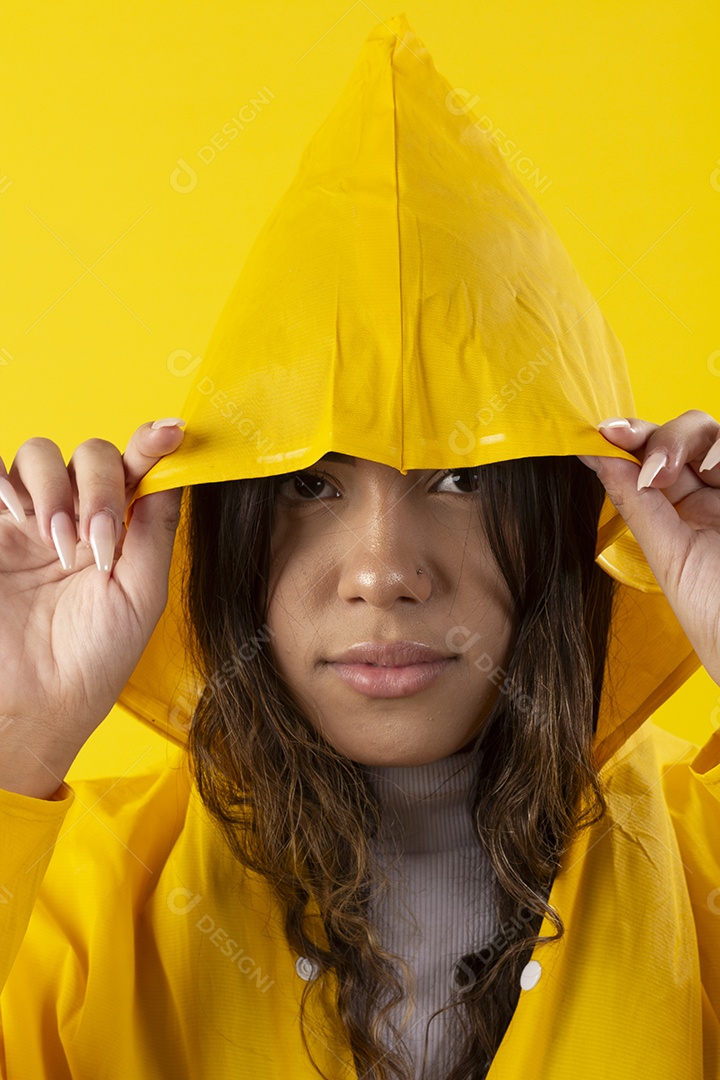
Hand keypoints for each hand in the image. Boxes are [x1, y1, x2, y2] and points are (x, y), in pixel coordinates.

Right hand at [0, 419, 185, 796]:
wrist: (34, 702)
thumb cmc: (94, 659)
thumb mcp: (142, 594)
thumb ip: (155, 529)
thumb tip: (176, 468)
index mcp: (121, 532)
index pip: (137, 470)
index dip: (152, 443)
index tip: (169, 432)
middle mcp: (77, 518)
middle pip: (90, 455)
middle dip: (98, 486)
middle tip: (95, 540)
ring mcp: (30, 521)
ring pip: (41, 455)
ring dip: (55, 489)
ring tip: (58, 543)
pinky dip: (4, 479)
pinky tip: (19, 514)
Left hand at [578, 409, 719, 687]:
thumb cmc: (717, 619)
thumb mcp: (671, 558)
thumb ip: (637, 504)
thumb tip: (592, 456)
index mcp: (684, 512)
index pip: (652, 458)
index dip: (629, 438)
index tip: (604, 432)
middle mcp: (714, 495)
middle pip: (685, 434)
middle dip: (660, 437)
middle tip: (648, 463)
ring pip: (715, 434)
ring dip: (691, 441)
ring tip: (693, 473)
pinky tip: (715, 470)